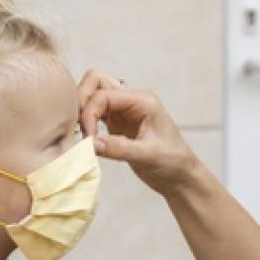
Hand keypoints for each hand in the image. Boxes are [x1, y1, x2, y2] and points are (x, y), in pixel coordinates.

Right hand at [77, 69, 203, 196]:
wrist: (180, 176)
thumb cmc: (173, 162)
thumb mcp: (148, 155)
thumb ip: (120, 148)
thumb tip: (91, 143)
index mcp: (142, 100)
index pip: (104, 94)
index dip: (90, 112)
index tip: (88, 137)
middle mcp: (131, 100)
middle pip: (95, 82)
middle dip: (82, 102)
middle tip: (79, 128)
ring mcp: (123, 110)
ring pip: (92, 96)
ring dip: (82, 111)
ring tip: (81, 135)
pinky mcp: (116, 123)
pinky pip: (94, 113)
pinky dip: (85, 122)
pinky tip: (86, 140)